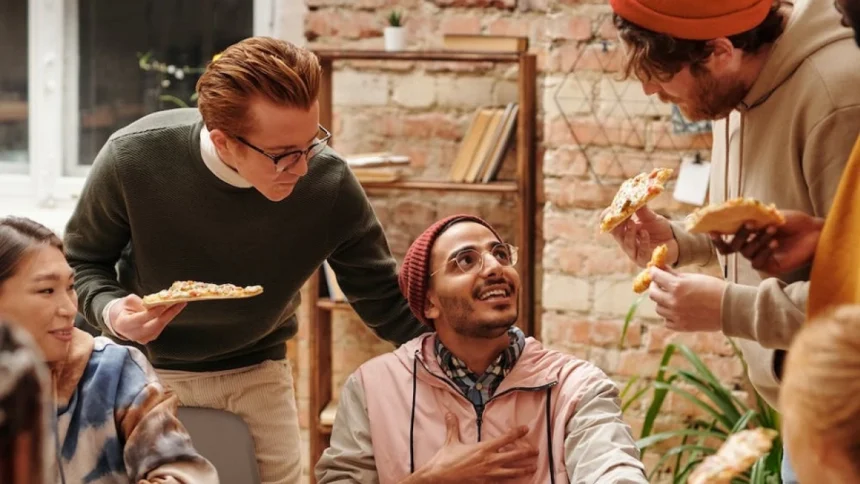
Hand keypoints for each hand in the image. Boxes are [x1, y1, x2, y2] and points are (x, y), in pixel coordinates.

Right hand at [110, 294, 185, 343]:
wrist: (119, 320)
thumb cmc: (123, 309)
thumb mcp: (127, 301)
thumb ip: (139, 302)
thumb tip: (156, 302)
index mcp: (124, 324)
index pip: (140, 319)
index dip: (152, 313)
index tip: (163, 305)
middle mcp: (134, 334)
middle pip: (154, 325)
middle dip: (169, 313)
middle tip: (180, 302)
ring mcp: (143, 338)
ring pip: (160, 326)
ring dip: (172, 314)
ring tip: (181, 303)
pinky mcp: (150, 337)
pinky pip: (161, 327)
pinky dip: (168, 317)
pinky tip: (176, 308)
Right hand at [407, 413, 536, 483]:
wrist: (440, 477)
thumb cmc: (446, 459)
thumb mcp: (451, 441)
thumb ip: (453, 427)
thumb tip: (449, 413)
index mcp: (483, 448)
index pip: (505, 438)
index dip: (517, 433)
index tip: (526, 429)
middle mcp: (490, 461)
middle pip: (514, 456)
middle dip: (527, 453)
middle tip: (536, 451)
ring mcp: (489, 474)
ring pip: (512, 471)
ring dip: (524, 469)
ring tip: (533, 468)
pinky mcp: (486, 483)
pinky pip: (502, 483)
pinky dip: (511, 482)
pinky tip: (517, 482)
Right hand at [604, 206, 678, 267]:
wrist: (675, 241)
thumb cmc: (659, 229)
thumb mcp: (650, 217)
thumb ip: (642, 209)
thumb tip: (635, 196)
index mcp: (624, 230)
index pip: (609, 224)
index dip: (607, 217)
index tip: (612, 208)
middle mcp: (626, 241)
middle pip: (615, 234)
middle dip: (617, 225)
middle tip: (621, 216)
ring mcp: (634, 252)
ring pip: (627, 244)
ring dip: (629, 233)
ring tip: (633, 223)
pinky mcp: (644, 260)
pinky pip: (641, 252)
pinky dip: (643, 242)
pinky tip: (645, 233)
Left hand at [648, 267, 725, 331]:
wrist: (730, 308)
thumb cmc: (714, 288)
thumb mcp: (694, 277)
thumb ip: (674, 274)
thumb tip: (660, 269)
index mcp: (677, 286)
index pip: (655, 277)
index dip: (653, 272)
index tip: (654, 270)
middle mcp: (673, 301)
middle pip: (652, 293)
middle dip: (655, 286)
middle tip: (660, 284)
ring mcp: (676, 315)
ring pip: (658, 308)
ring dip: (662, 301)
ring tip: (673, 298)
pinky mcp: (681, 326)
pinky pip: (666, 321)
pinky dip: (669, 316)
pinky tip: (677, 311)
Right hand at [710, 210, 823, 274]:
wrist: (813, 231)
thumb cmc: (792, 221)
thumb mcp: (768, 215)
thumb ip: (749, 216)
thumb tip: (729, 214)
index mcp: (747, 235)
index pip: (726, 241)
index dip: (717, 238)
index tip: (712, 231)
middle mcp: (750, 247)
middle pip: (733, 247)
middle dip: (740, 235)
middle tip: (749, 225)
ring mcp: (759, 257)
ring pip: (747, 253)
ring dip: (758, 240)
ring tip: (772, 230)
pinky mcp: (769, 266)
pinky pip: (757, 262)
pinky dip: (764, 252)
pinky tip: (775, 243)